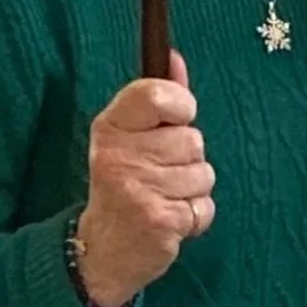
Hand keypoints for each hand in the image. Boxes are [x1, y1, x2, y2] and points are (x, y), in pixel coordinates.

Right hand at [76, 52, 214, 306]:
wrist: (101, 249)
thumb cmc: (124, 182)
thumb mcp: (130, 135)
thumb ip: (158, 97)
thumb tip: (174, 57)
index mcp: (111, 126)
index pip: (159, 94)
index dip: (181, 106)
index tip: (175, 120)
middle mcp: (118, 154)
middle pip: (193, 139)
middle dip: (187, 159)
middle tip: (158, 174)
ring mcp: (138, 188)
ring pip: (203, 174)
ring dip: (192, 190)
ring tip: (163, 197)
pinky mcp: (159, 220)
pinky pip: (204, 207)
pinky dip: (195, 217)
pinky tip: (169, 220)